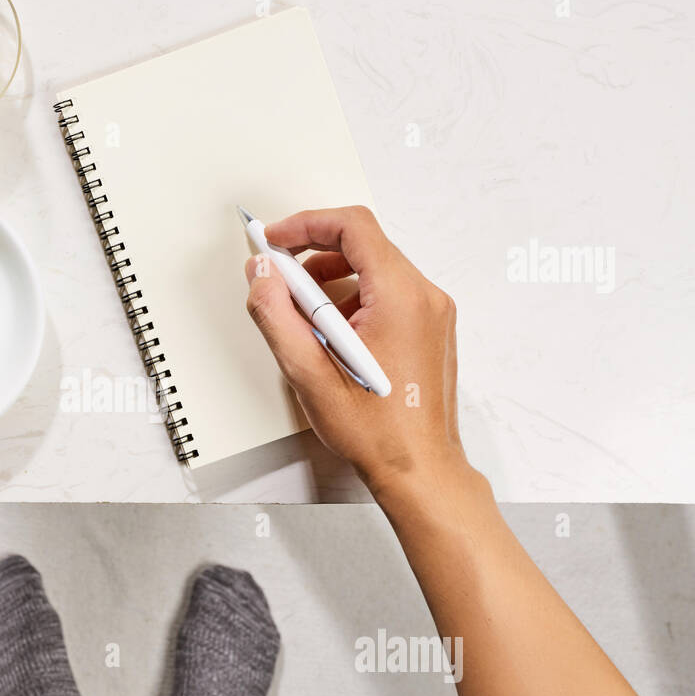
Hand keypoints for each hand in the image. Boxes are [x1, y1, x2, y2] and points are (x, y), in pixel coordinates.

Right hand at [245, 206, 467, 494]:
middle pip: (365, 244)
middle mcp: (425, 297)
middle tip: (278, 279)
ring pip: (375, 269)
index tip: (275, 240)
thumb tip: (261, 275)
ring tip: (301, 317)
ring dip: (331, 280)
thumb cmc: (377, 432)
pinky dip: (353, 299)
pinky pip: (388, 293)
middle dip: (314, 254)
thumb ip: (277, 316)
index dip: (306, 224)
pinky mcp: (430, 329)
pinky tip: (330, 335)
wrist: (419, 470)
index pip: (353, 227)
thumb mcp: (308, 373)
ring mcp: (432, 313)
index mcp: (401, 297)